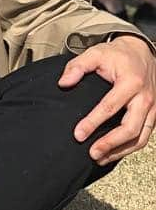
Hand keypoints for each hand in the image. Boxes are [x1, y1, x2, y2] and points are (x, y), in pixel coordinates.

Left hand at [60, 35, 155, 164]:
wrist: (142, 51)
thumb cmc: (117, 55)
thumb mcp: (95, 53)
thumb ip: (77, 66)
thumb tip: (63, 83)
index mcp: (131, 82)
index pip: (110, 107)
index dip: (93, 122)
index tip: (78, 134)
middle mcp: (145, 98)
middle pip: (130, 128)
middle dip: (110, 143)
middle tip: (91, 153)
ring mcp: (153, 109)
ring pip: (140, 137)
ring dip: (120, 151)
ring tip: (100, 158)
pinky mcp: (154, 115)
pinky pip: (144, 136)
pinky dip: (130, 148)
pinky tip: (114, 153)